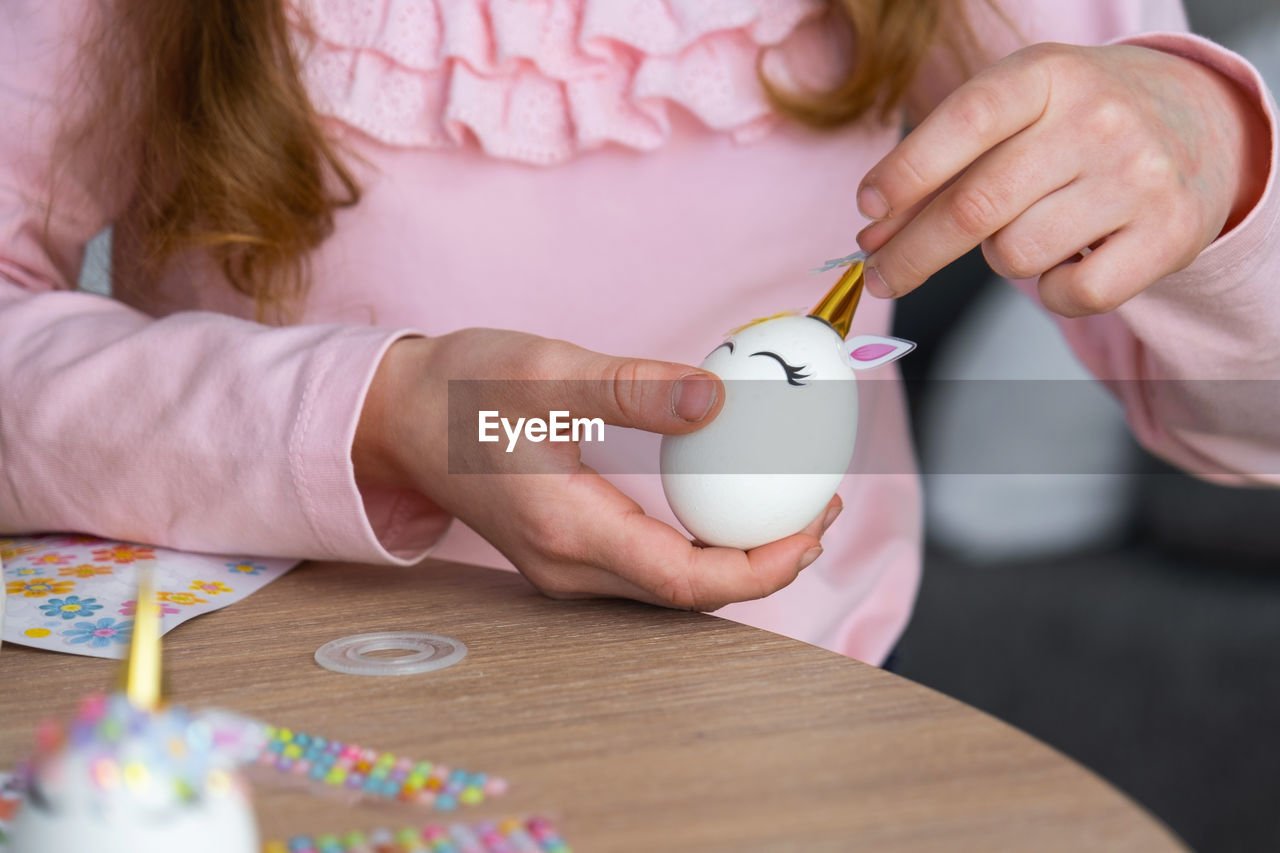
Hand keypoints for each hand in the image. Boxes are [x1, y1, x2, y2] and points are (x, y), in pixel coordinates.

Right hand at [354, 330, 837, 609]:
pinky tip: (727, 506)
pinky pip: (650, 567)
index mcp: (569, 532)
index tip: (815, 524)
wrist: (400, 415)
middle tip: (820, 506)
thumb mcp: (546, 372)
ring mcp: (566, 567)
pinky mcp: (567, 551)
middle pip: (690, 595)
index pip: (689, 582)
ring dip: (737, 558)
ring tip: (788, 507)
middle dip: (767, 563)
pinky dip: (701, 547)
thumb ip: (632, 388)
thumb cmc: (464, 390)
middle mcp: (570, 568)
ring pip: (672, 586)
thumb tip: (719, 402)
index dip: (765, 567)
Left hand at [856, 42, 1269, 316]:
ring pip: (1016, 255)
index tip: (866, 211)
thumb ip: (940, 172)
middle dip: (911, 254)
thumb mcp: (1011, 118)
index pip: (965, 122)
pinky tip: (1070, 259)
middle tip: (879, 277)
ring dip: (1000, 259)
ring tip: (1029, 230)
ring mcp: (1138, 176)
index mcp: (1047, 75)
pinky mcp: (1168, 234)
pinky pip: (1071, 294)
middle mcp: (1097, 119)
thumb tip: (874, 236)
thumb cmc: (1074, 125)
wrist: (1197, 125)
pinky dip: (1053, 293)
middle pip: (975, 207)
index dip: (905, 173)